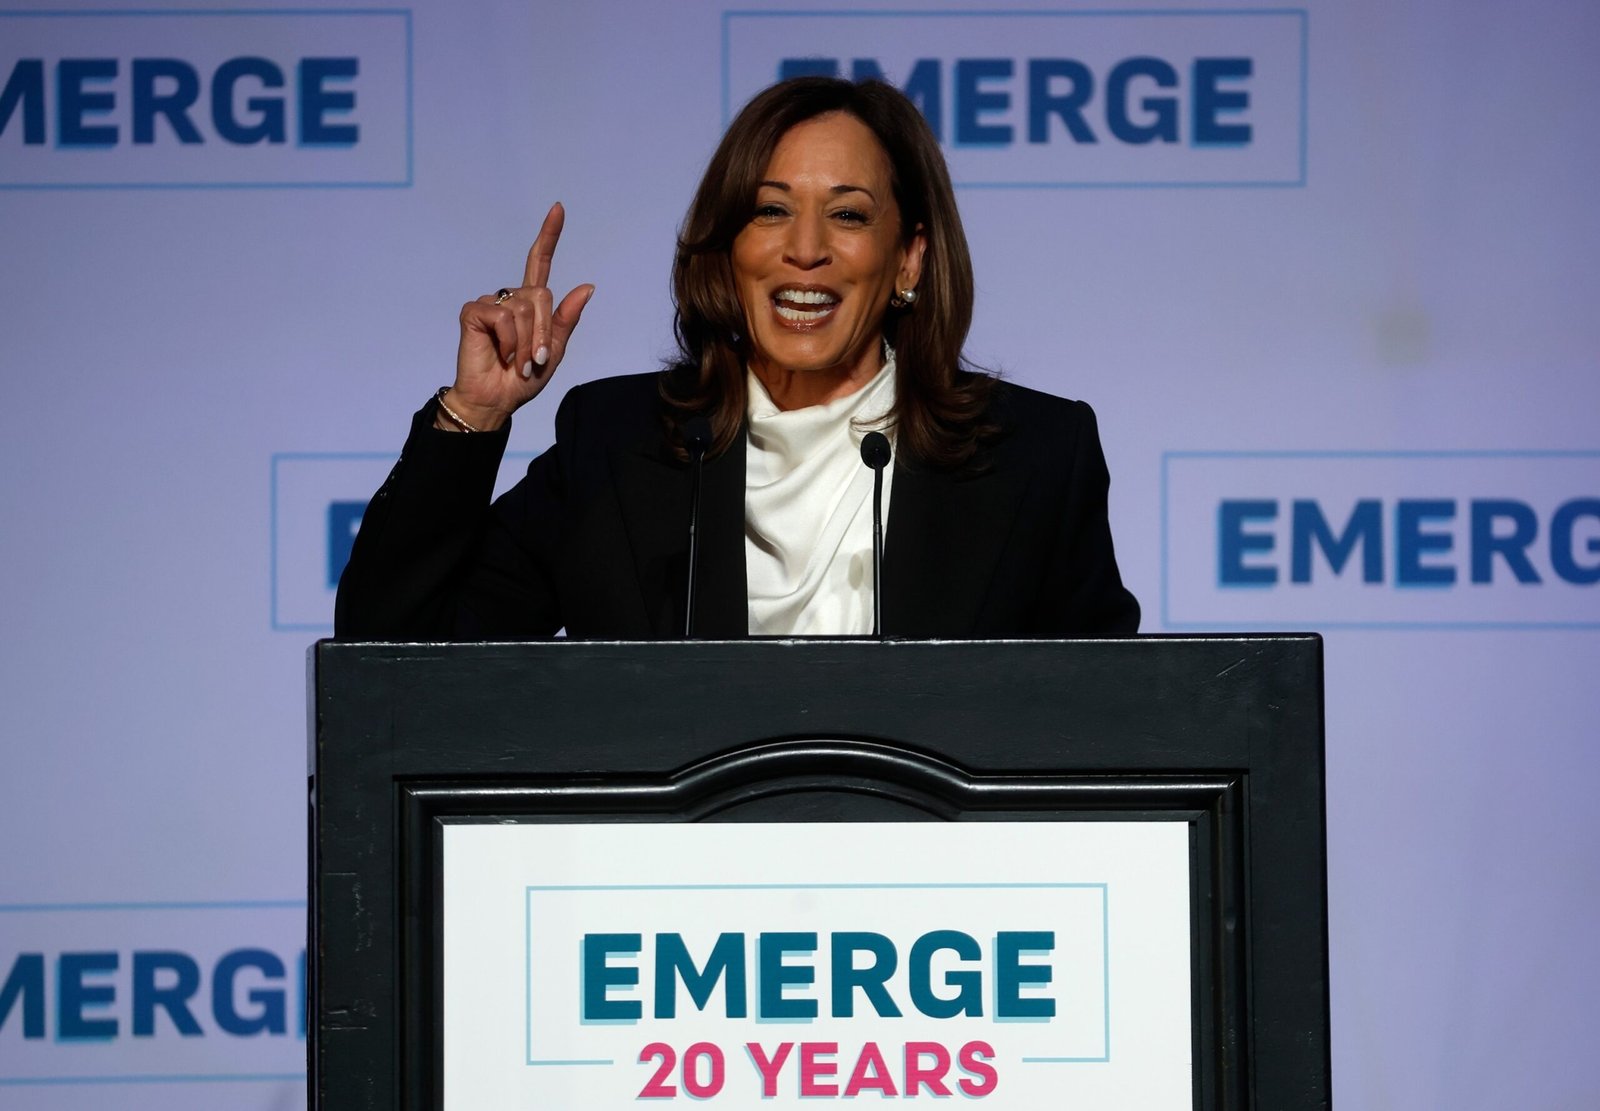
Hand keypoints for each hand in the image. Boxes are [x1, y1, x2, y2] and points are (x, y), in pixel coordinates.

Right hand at [445, 203, 594, 429]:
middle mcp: (511, 297)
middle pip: (541, 295)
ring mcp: (491, 303)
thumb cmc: (523, 378)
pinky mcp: (474, 312)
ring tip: (517, 361)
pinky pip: (502, 317)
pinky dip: (508, 341)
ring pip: (523, 308)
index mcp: (531, 305)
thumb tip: (587, 286)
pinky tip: (501, 354)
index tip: (558, 208)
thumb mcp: (554, 350)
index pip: (539, 262)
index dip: (549, 236)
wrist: (497, 399)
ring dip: (526, 342)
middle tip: (534, 359)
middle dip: (543, 332)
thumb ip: (567, 319)